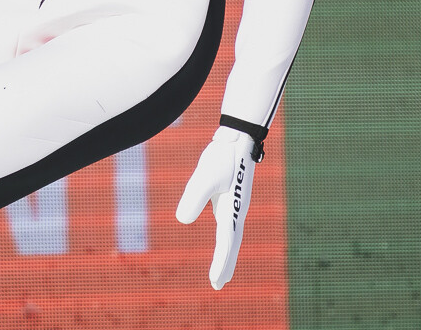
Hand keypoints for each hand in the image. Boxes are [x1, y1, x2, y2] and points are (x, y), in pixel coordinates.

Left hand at [176, 126, 256, 289]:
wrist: (237, 137)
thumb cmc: (222, 156)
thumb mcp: (205, 176)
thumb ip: (194, 197)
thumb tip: (182, 220)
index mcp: (232, 210)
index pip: (226, 243)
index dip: (221, 263)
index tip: (216, 282)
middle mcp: (236, 210)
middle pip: (232, 243)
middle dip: (226, 264)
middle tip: (219, 284)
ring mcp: (235, 203)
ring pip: (232, 234)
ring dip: (228, 252)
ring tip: (223, 270)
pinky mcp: (232, 195)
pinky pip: (229, 223)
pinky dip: (227, 236)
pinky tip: (224, 236)